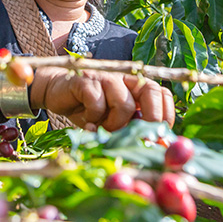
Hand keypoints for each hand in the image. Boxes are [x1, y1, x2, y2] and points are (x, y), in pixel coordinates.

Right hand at [30, 67, 174, 130]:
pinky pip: (97, 102)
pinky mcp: (85, 80)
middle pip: (150, 90)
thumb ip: (131, 125)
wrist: (56, 92)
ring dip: (115, 123)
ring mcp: (105, 78)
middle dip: (150, 118)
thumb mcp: (114, 120)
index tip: (158, 136)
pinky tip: (87, 123)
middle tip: (138, 137)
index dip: (165, 114)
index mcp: (135, 85)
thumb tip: (154, 145)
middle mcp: (123, 79)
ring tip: (102, 128)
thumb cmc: (88, 109)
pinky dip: (94, 117)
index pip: (161, 93)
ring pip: (124, 103)